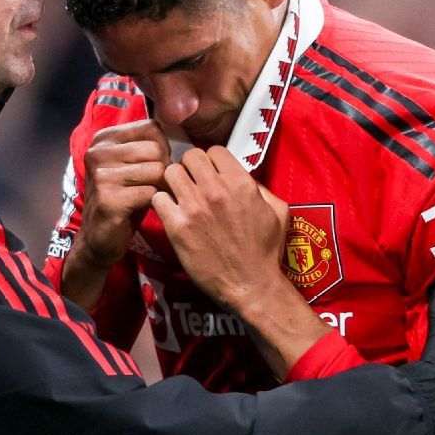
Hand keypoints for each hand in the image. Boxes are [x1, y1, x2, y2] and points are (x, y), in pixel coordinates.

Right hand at [61, 120, 170, 307]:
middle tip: (154, 186)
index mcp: (104, 139)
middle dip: (164, 169)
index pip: (152, 128)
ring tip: (151, 198)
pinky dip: (157, 203)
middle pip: (156, 149)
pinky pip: (152, 193)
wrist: (99, 239)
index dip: (163, 148)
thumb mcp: (133, 166)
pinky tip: (146, 209)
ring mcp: (101, 176)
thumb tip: (184, 138)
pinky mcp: (109, 199)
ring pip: (157, 170)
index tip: (154, 166)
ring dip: (162, 188)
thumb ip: (148, 147)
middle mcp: (98, 153)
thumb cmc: (124, 199)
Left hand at [152, 147, 328, 376]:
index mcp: (241, 183)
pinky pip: (158, 198)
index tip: (210, 174)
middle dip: (190, 167)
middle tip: (192, 182)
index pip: (214, 150)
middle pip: (189, 156)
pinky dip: (162, 203)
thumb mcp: (277, 211)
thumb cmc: (265, 250)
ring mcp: (194, 208)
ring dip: (174, 182)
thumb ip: (259, 187)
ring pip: (170, 173)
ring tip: (180, 196)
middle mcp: (216, 191)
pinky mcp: (177, 227)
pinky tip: (171, 212)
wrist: (250, 285)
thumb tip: (241, 176)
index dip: (211, 161)